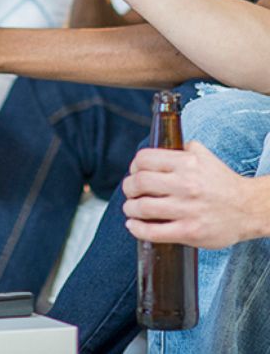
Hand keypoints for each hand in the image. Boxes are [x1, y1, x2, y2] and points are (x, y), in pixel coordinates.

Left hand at [123, 141, 259, 248]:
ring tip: (132, 209)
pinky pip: (152, 231)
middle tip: (131, 192)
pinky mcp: (189, 232)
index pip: (144, 159)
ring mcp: (188, 209)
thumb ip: (183, 149)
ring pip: (141, 207)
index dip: (134, 166)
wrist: (250, 210)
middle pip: (138, 182)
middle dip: (128, 188)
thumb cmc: (223, 183)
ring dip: (130, 208)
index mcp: (188, 164)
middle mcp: (187, 185)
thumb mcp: (205, 157)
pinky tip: (134, 225)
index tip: (134, 172)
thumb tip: (160, 146)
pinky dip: (136, 228)